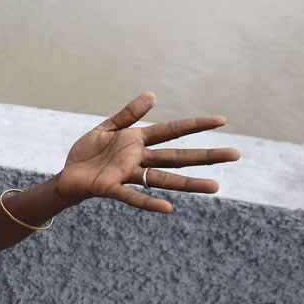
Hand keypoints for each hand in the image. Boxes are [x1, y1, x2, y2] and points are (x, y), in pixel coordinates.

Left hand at [56, 92, 239, 212]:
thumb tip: (152, 95)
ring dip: (189, 183)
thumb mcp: (106, 128)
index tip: (222, 120)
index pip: (172, 131)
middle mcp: (138, 159)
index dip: (195, 125)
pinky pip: (132, 196)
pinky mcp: (110, 188)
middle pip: (177, 156)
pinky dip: (148, 202)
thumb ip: (128, 114)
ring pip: (162, 179)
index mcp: (137, 141)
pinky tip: (168, 208)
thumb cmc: (88, 153)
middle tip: (236, 154)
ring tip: (216, 187)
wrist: (66, 175)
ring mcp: (126, 175)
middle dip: (205, 155)